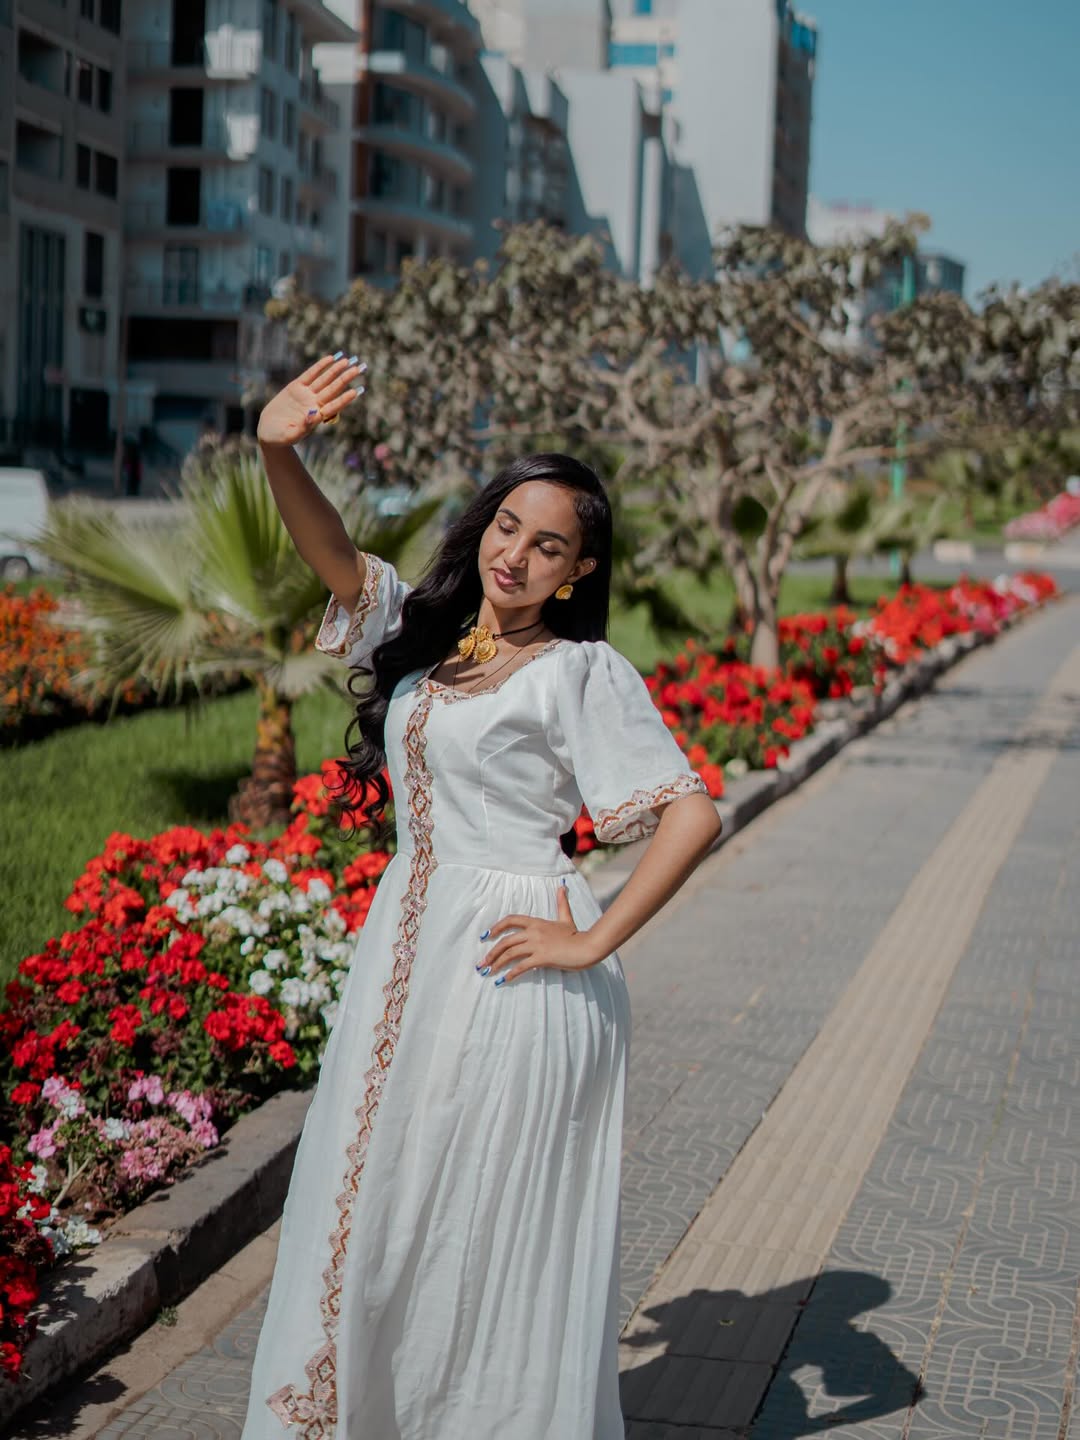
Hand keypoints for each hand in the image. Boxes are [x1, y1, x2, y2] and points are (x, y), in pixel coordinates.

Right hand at [256, 353, 365, 447]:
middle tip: (359, 368)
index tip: (356, 391)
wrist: (268, 431)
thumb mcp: (290, 435)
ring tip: (348, 360)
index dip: (344, 399)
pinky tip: (331, 358)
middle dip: (345, 379)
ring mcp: (306, 395)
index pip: (334, 406)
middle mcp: (314, 404)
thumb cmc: (280, 438)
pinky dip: (320, 366)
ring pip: (324, 380)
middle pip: (333, 389)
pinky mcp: (296, 387)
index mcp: (316, 418)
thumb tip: (315, 414)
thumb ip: (304, 427)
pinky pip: (310, 374)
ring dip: (336, 370)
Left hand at [482, 885, 600, 985]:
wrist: (587, 946)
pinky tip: (503, 980)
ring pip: (510, 953)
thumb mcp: (566, 918)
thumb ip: (561, 903)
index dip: (496, 927)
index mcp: (536, 922)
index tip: (485, 936)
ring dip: (497, 964)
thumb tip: (561, 887)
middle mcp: (534, 932)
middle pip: (506, 940)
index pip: (511, 920)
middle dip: (492, 953)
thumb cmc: (576, 935)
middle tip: (482, 963)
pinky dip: (510, 974)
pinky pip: (521, 966)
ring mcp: (537, 945)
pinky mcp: (542, 958)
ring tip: (488, 973)